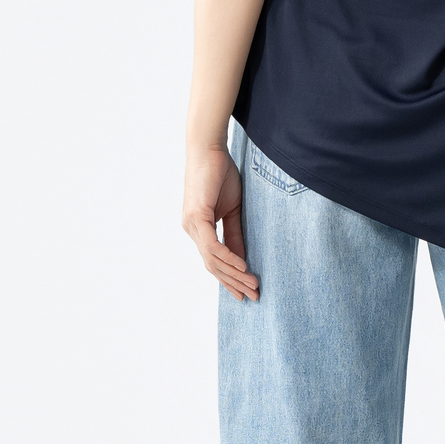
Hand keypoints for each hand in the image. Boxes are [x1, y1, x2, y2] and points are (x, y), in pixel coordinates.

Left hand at [182, 145, 260, 301]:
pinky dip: (228, 258)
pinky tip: (242, 266)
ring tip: (253, 284)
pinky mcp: (196, 218)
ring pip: (212, 260)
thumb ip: (235, 233)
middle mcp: (191, 231)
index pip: (214, 261)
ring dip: (234, 274)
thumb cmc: (220, 173)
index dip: (230, 278)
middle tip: (253, 296)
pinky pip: (212, 246)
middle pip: (213, 266)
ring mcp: (191, 226)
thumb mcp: (232, 208)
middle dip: (234, 283)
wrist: (209, 149)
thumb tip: (243, 257)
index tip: (246, 291)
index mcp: (199, 229)